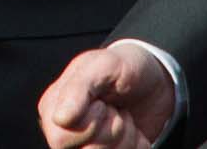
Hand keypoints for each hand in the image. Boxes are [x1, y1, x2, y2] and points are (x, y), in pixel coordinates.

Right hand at [38, 44, 175, 147]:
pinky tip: (133, 130)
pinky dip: (137, 146)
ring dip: (127, 137)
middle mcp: (65, 131)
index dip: (90, 122)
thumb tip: (60, 118)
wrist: (152, 82)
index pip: (61, 137)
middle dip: (111, 131)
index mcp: (53, 107)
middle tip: (114, 110)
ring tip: (124, 116)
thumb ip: (78, 88)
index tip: (101, 101)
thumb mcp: (103, 65)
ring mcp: (87, 145)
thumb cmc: (123, 68)